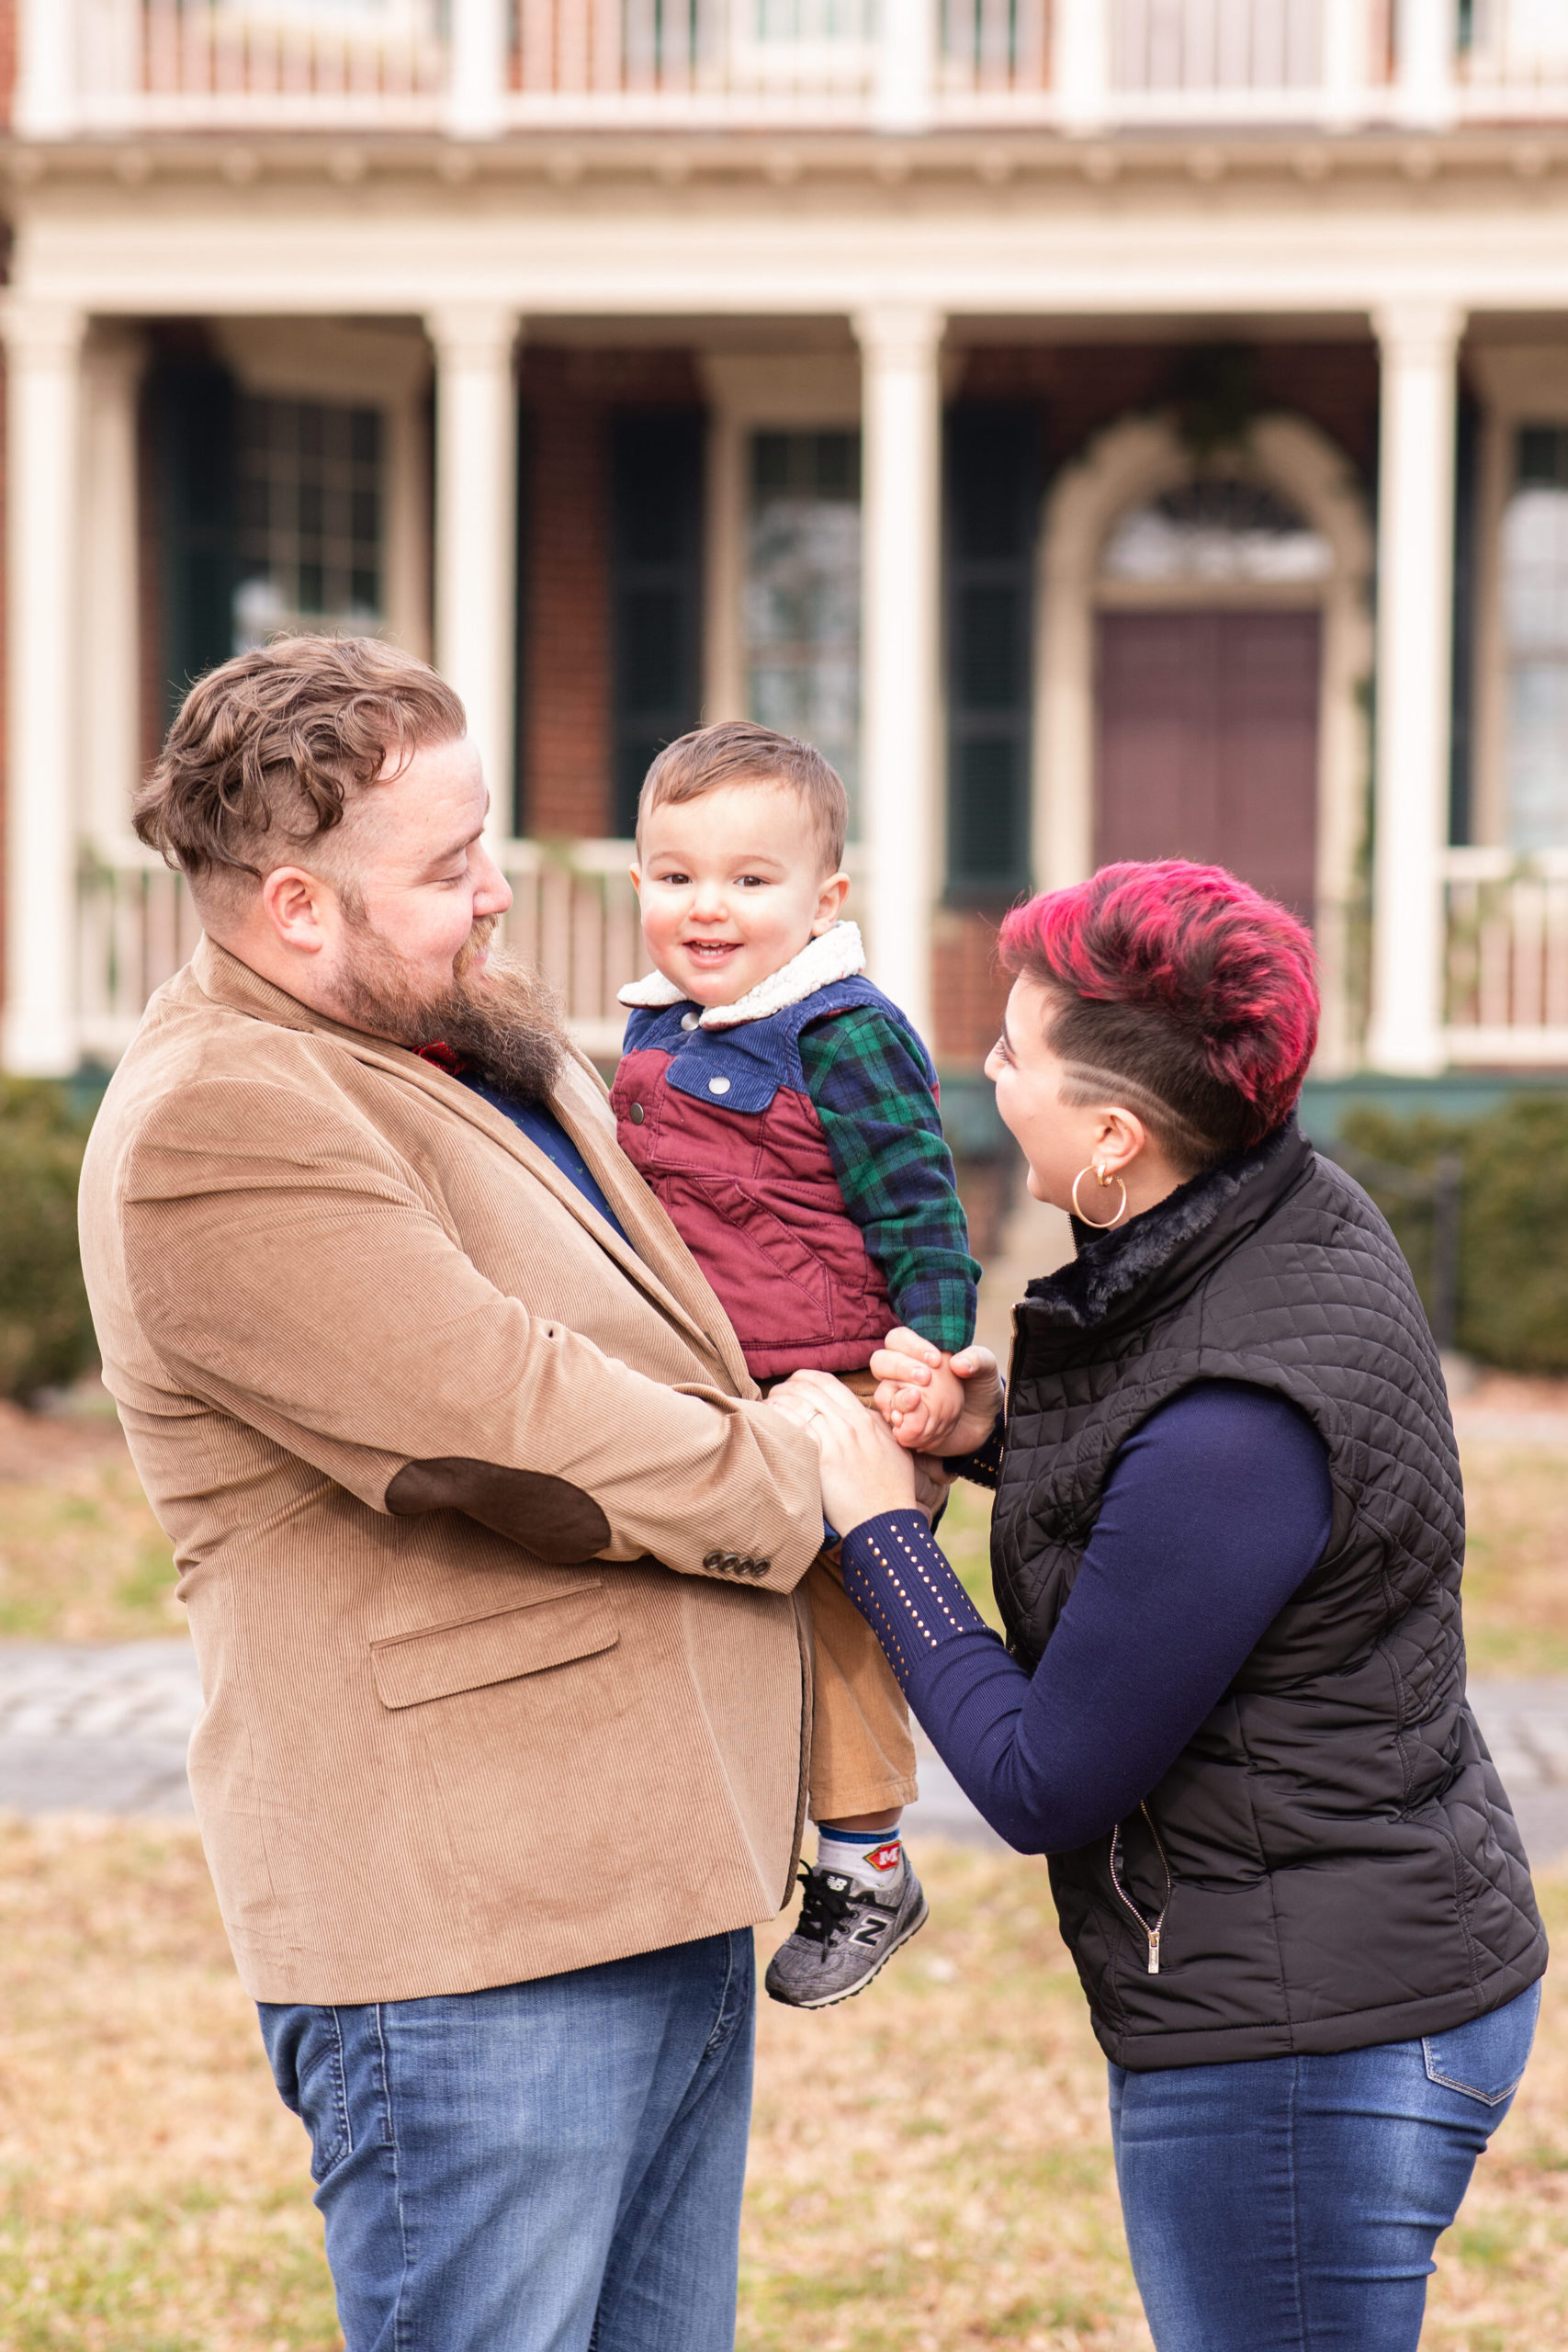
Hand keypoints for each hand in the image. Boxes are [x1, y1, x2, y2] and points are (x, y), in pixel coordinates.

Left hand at [765, 1370, 916, 1533]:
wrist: (887, 1519)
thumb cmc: (892, 1488)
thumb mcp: (892, 1448)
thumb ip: (875, 1427)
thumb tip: (862, 1415)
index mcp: (865, 1417)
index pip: (827, 1382)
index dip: (804, 1379)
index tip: (793, 1385)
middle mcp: (850, 1423)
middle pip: (808, 1389)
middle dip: (786, 1387)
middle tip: (775, 1394)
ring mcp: (837, 1439)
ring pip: (799, 1404)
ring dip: (778, 1400)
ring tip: (767, 1407)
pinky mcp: (825, 1459)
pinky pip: (796, 1428)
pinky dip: (780, 1418)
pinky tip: (769, 1421)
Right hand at [870, 1329, 1002, 1456]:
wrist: (983, 1423)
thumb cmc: (980, 1388)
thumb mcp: (987, 1370)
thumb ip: (977, 1360)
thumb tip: (958, 1364)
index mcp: (920, 1352)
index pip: (899, 1338)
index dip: (912, 1346)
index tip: (936, 1360)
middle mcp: (903, 1372)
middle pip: (881, 1361)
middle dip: (899, 1367)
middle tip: (925, 1378)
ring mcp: (899, 1398)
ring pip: (882, 1392)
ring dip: (895, 1397)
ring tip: (916, 1400)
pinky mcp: (902, 1422)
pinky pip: (890, 1420)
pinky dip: (899, 1420)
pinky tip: (911, 1421)